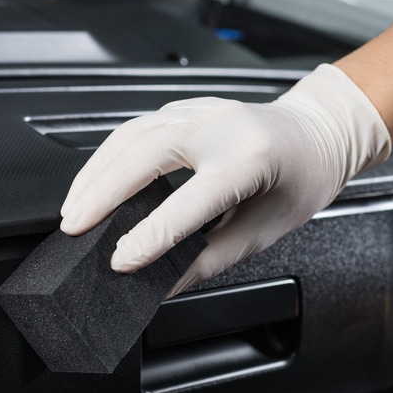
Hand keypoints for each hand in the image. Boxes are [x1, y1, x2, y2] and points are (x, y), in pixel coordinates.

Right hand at [59, 64, 391, 296]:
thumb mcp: (263, 232)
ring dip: (96, 172)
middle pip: (145, 154)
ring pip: (131, 135)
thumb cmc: (301, 180)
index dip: (149, 237)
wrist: (318, 132)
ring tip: (74, 209)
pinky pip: (135, 128)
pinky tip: (93, 180)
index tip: (120, 261)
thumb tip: (164, 283)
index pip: (187, 203)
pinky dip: (108, 156)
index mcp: (250, 159)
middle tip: (74, 226)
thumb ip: (209, 260)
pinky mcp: (185, 109)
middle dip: (102, 193)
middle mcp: (222, 127)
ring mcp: (200, 110)